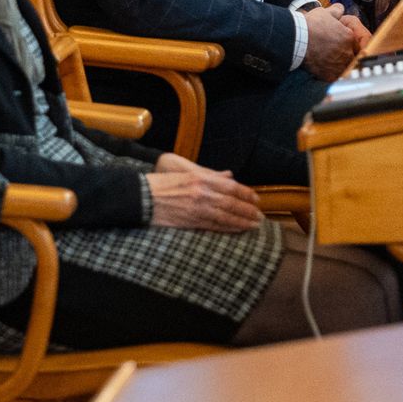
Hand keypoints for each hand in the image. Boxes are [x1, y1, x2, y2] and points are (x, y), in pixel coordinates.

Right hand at [146, 163, 261, 231]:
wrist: (143, 197)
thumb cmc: (162, 182)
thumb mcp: (186, 172)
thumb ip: (209, 174)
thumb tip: (229, 175)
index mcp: (200, 178)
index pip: (231, 186)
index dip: (246, 193)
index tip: (256, 199)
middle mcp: (202, 193)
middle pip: (232, 202)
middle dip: (248, 210)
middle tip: (260, 216)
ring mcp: (198, 208)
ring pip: (227, 216)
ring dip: (243, 221)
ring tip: (254, 224)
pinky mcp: (192, 221)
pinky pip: (216, 225)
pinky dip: (229, 228)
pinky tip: (238, 229)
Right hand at [301, 3, 368, 79]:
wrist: (297, 38)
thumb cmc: (310, 25)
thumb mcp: (323, 12)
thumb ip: (335, 11)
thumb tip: (339, 8)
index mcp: (348, 37)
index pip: (352, 40)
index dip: (344, 39)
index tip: (336, 40)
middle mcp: (347, 52)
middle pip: (350, 54)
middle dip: (342, 52)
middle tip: (330, 50)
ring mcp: (339, 64)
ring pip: (344, 66)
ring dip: (338, 63)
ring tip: (326, 59)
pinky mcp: (330, 74)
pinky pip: (334, 76)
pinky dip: (330, 73)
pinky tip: (322, 68)